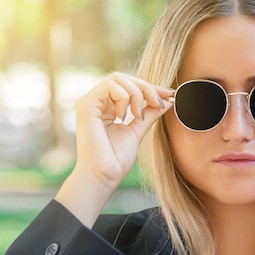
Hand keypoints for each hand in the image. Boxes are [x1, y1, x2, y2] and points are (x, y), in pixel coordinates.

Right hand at [55, 73, 172, 226]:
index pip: (127, 86)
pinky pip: (110, 86)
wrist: (104, 175)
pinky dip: (124, 97)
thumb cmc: (116, 160)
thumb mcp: (138, 131)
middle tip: (158, 103)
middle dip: (145, 87)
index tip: (168, 93)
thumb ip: (150, 114)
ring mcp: (89, 103)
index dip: (149, 87)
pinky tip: (125, 116)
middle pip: (123, 78)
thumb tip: (167, 100)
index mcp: (105, 108)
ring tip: (139, 115)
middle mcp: (96, 103)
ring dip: (136, 93)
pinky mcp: (86, 105)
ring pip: (117, 79)